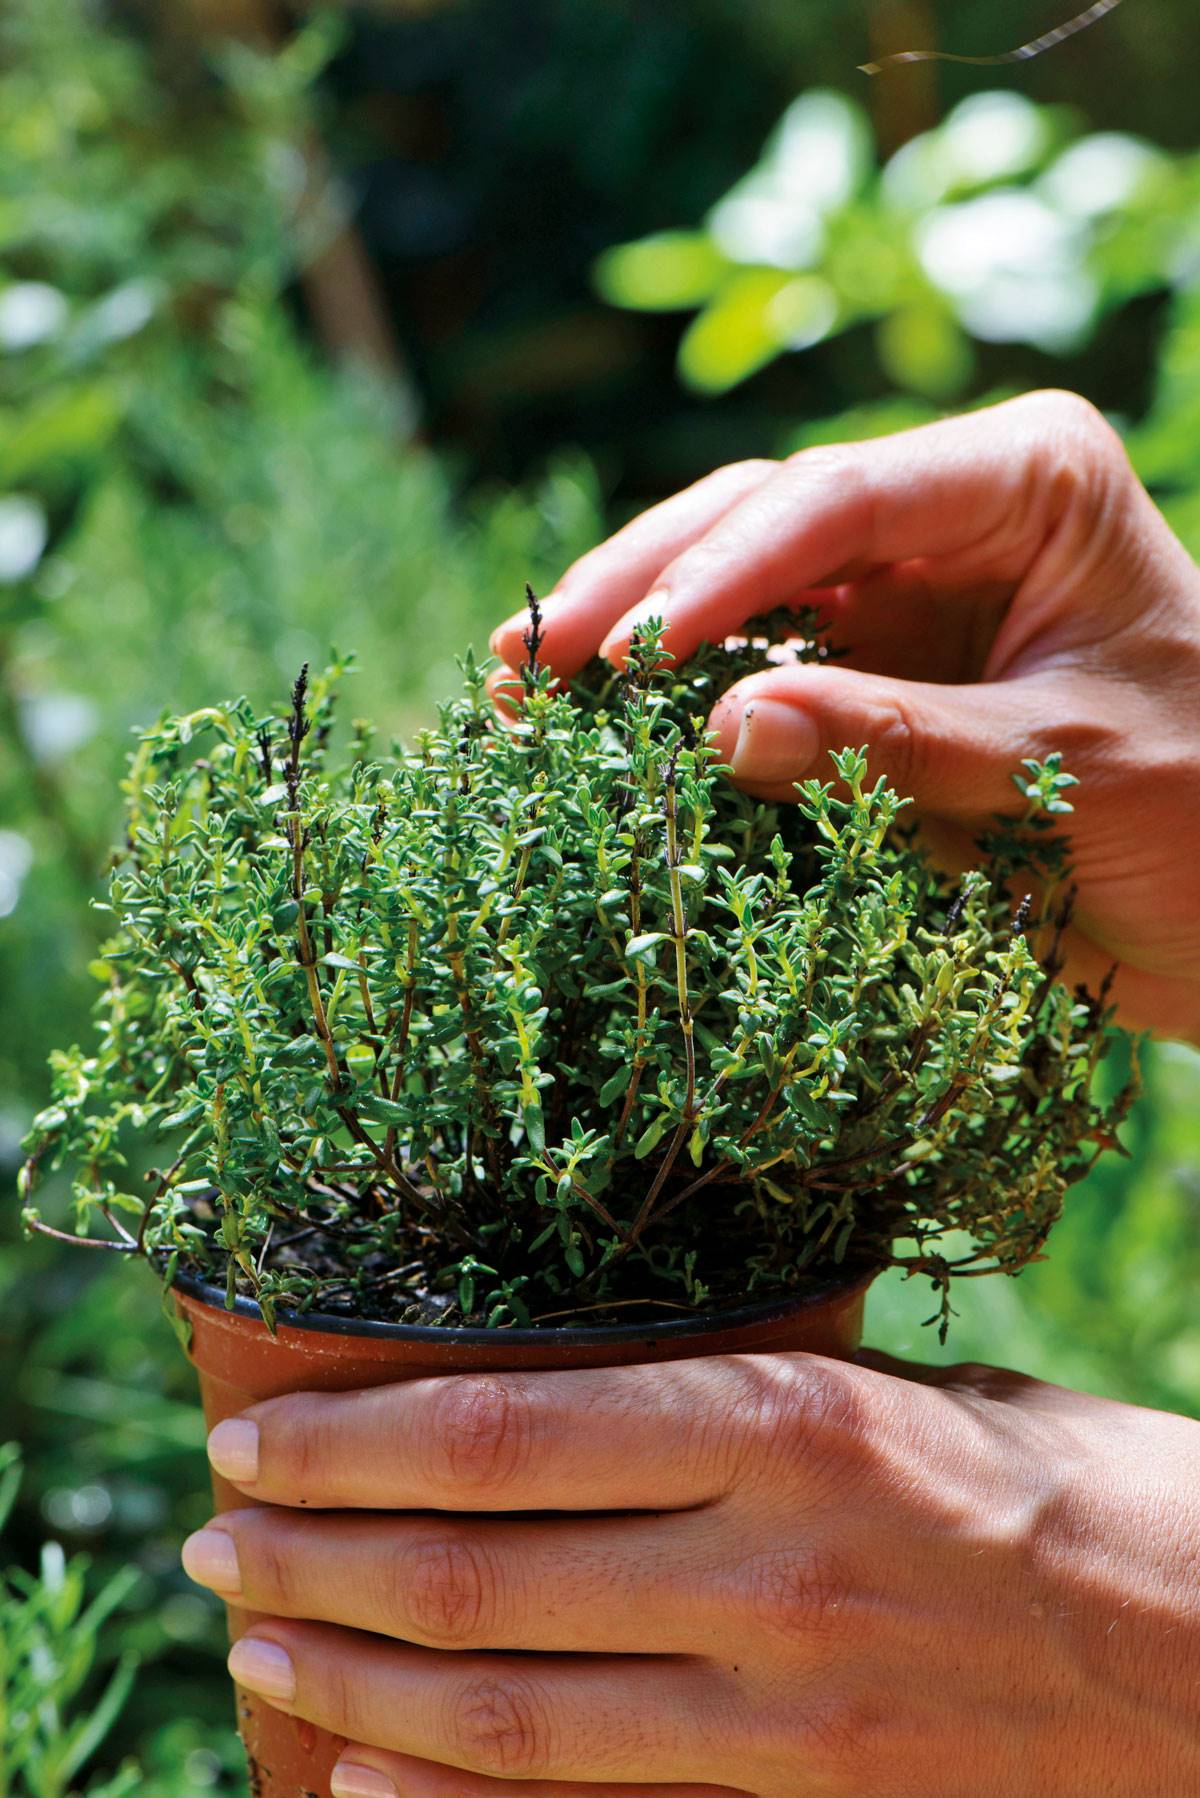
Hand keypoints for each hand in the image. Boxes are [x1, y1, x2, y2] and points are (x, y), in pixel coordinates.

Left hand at [184, 1353, 1199, 1795]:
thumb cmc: (1089, 1488)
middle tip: (210, 1534)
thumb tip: (607, 1399)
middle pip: (477, 1572)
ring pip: (508, 1707)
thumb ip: (761, 1405)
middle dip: (315, 1554)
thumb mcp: (925, 1396)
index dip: (353, 1442)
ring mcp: (790, 1713)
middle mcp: (772, 1567)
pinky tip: (361, 1770)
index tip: (255, 1436)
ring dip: (354, 1673)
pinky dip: (453, 1794)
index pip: (506, 1433)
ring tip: (253, 1637)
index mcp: (795, 1420)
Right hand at [490, 392, 1199, 1043]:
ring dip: (631, 646)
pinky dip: (677, 716)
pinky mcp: (870, 683)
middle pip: (759, 525)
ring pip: (736, 598)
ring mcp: (900, 601)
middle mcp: (948, 520)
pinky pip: (755, 685)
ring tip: (522, 693)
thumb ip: (897, 741)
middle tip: (530, 659)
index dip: (720, 570)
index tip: (624, 648)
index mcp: (1024, 482)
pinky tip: (594, 739)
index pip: (842, 498)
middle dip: (640, 592)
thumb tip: (717, 730)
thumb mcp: (1067, 767)